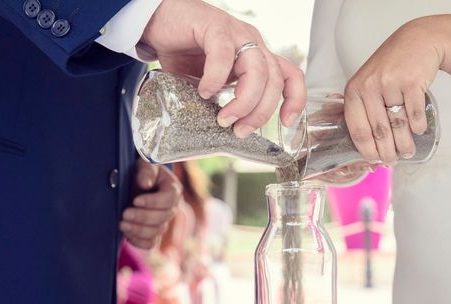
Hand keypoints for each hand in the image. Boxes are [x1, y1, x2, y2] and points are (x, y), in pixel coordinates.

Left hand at [120, 160, 181, 249]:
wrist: (134, 184)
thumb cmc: (141, 173)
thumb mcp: (144, 165)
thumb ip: (146, 171)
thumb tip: (145, 183)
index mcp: (173, 190)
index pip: (169, 199)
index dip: (153, 202)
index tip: (136, 200)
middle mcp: (171, 208)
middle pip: (163, 217)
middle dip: (143, 217)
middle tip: (125, 213)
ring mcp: (163, 222)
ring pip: (156, 232)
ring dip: (138, 230)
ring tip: (122, 224)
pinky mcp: (154, 234)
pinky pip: (150, 243)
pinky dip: (138, 241)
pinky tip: (126, 233)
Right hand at [141, 0, 305, 137]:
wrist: (156, 22)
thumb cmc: (182, 52)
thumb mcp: (210, 84)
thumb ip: (221, 102)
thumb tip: (225, 134)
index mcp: (256, 58)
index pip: (290, 76)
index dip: (294, 100)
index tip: (285, 123)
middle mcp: (252, 44)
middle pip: (274, 80)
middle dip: (260, 113)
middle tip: (240, 131)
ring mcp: (236, 33)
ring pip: (257, 70)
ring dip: (244, 102)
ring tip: (224, 118)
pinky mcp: (214, 26)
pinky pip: (224, 55)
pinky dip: (216, 78)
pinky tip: (205, 91)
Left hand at [344, 18, 444, 164]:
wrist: (417, 41)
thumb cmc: (390, 68)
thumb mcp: (368, 83)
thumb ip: (365, 109)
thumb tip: (370, 147)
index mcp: (354, 91)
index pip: (358, 130)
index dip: (367, 150)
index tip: (374, 161)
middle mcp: (369, 87)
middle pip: (379, 131)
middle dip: (387, 152)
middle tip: (393, 161)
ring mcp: (390, 83)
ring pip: (397, 125)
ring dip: (404, 143)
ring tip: (407, 152)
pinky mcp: (412, 81)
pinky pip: (414, 113)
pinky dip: (417, 126)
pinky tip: (418, 131)